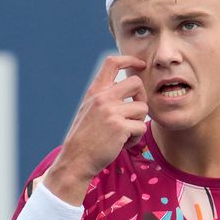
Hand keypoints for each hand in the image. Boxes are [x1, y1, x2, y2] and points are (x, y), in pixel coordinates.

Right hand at [43, 56, 147, 204]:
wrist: (76, 159)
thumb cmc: (85, 137)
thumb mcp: (89, 109)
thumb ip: (104, 97)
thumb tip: (128, 87)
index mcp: (95, 91)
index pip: (112, 62)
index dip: (130, 59)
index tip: (141, 64)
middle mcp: (103, 97)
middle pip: (136, 83)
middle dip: (142, 97)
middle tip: (136, 111)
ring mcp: (111, 111)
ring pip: (143, 108)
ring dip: (138, 123)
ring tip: (124, 134)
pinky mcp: (120, 127)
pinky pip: (141, 127)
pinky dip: (136, 138)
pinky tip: (123, 144)